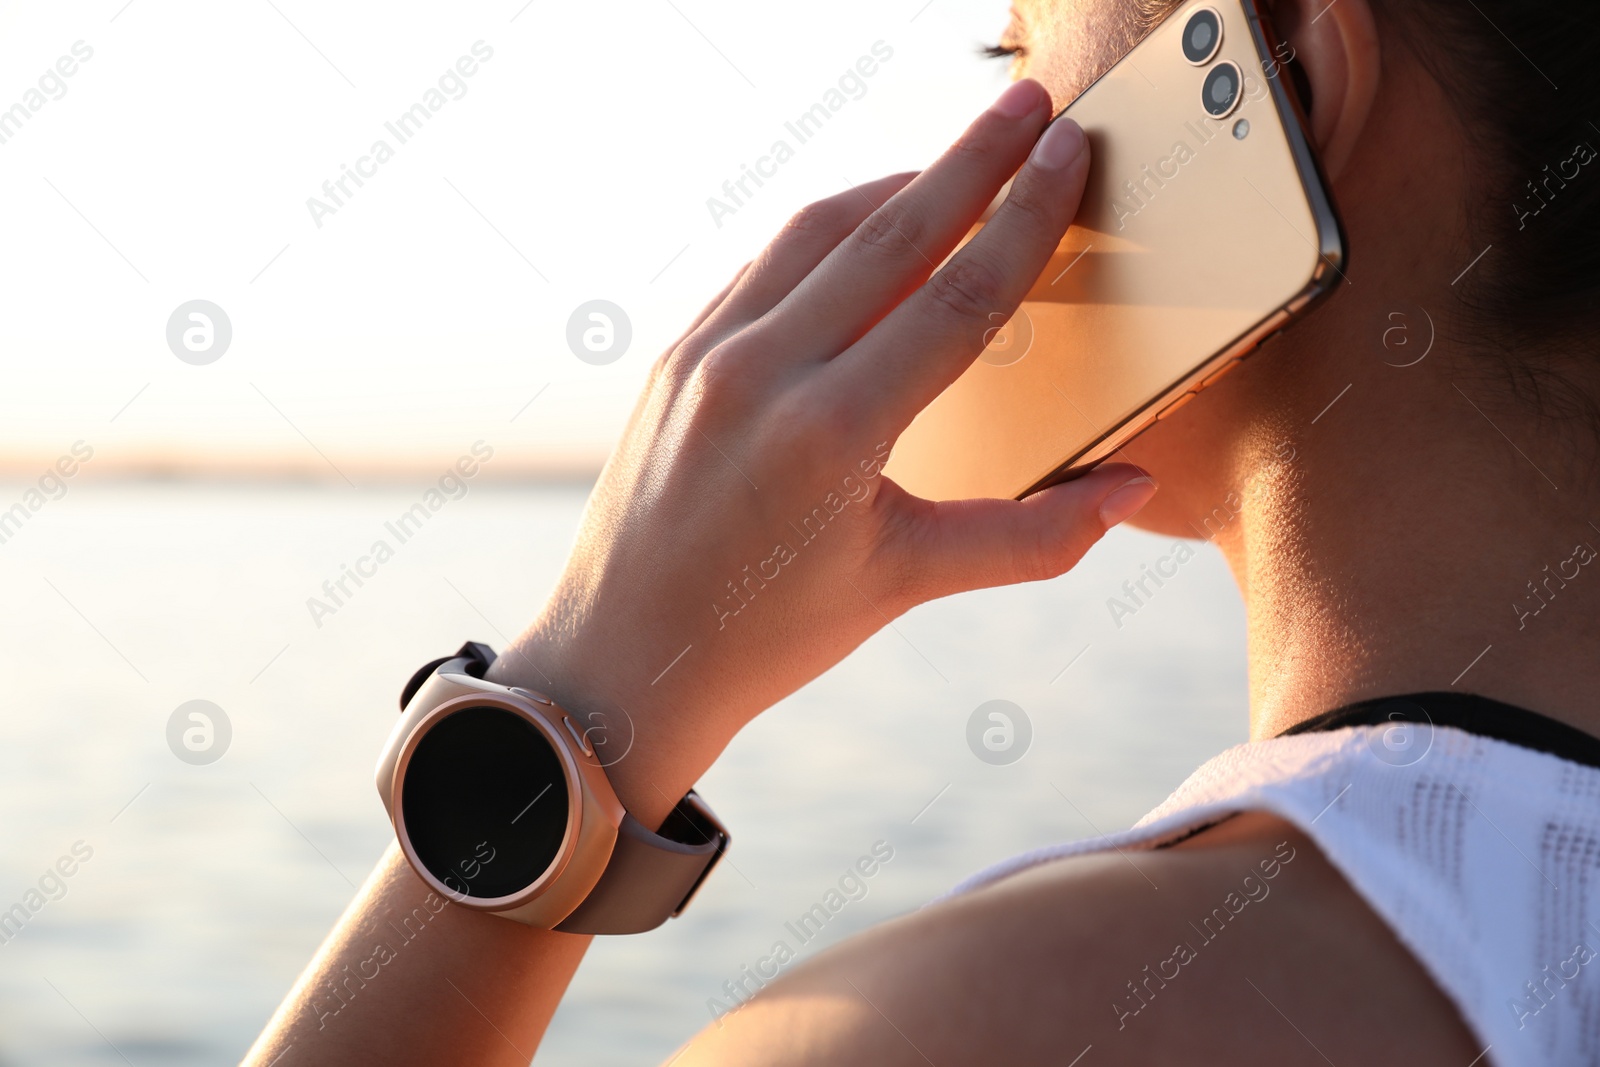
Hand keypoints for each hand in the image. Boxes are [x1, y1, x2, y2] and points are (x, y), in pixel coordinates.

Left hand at [488, 79, 1155, 821]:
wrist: (626, 660)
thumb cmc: (766, 635)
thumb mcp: (903, 584)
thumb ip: (1028, 537)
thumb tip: (1127, 489)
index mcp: (831, 431)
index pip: (956, 296)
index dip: (1025, 219)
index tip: (1068, 155)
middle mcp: (763, 370)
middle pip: (891, 232)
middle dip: (972, 159)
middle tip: (1030, 102)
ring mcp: (708, 354)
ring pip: (816, 231)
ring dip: (896, 184)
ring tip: (959, 158)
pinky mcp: (677, 355)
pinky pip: (763, 265)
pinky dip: (824, 231)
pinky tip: (865, 226)